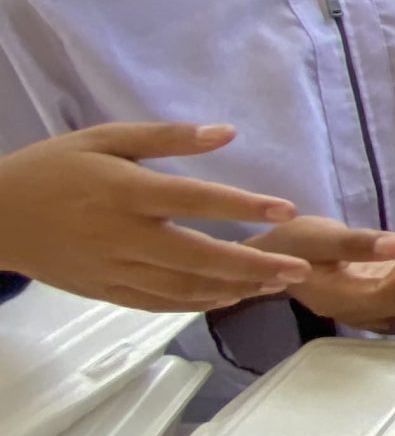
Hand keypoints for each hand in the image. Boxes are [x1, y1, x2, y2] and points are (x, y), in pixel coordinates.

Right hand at [0, 124, 306, 310]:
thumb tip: (226, 132)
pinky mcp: (105, 290)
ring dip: (234, 287)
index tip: (286, 208)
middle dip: (253, 265)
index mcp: (125, 191)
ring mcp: (114, 268)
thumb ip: (167, 137)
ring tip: (277, 285)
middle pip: (197, 255)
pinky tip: (229, 297)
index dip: (242, 206)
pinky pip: (159, 302)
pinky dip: (197, 303)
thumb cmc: (54, 169)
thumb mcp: (105, 138)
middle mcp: (123, 234)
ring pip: (183, 287)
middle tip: (299, 269)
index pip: (193, 199)